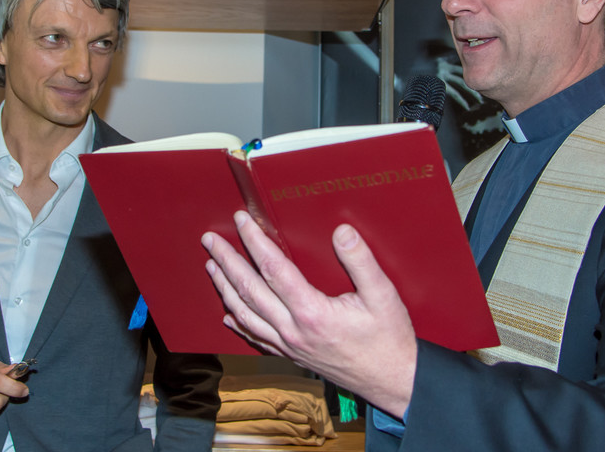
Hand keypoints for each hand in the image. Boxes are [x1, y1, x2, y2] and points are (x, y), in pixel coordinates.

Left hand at [202, 211, 416, 418]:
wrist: (394, 382)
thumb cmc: (389, 339)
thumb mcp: (383, 295)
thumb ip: (361, 261)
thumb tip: (342, 232)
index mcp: (313, 313)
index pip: (274, 269)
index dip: (255, 242)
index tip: (242, 221)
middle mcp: (294, 331)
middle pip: (249, 291)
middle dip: (227, 261)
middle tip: (210, 240)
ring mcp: (289, 346)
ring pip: (246, 315)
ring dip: (225, 289)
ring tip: (212, 267)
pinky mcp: (292, 356)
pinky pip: (256, 339)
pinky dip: (238, 324)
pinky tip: (228, 315)